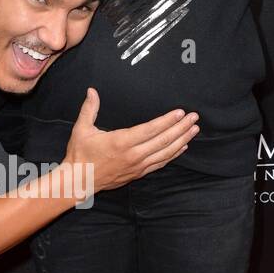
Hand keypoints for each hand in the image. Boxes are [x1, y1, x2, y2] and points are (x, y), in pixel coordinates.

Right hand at [62, 88, 199, 193]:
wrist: (78, 181)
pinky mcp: (138, 173)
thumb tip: (91, 90)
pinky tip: (182, 147)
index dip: (167, 121)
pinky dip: (173, 155)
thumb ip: (89, 109)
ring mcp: (138, 166)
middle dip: (181, 128)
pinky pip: (160, 163)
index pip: (151, 129)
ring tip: (194, 130)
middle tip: (195, 118)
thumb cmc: (80, 155)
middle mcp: (133, 155)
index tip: (180, 113)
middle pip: (163, 140)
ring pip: (165, 153)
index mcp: (121, 141)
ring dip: (182, 140)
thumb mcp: (81, 130)